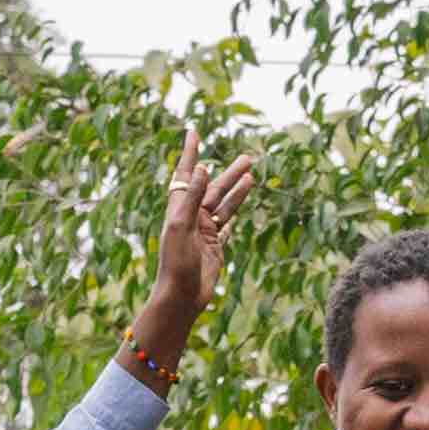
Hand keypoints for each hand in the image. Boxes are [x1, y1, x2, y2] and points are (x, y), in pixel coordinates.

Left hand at [123, 138, 248, 388]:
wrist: (180, 297)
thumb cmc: (176, 263)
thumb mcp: (181, 226)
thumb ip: (193, 197)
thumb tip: (203, 167)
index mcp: (179, 209)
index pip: (186, 175)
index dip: (190, 153)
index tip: (193, 132)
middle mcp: (191, 217)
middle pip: (212, 188)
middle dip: (229, 172)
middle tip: (248, 157)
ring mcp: (203, 232)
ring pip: (224, 204)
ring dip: (237, 189)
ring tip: (252, 174)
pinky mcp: (215, 246)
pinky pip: (227, 224)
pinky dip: (235, 212)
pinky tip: (243, 199)